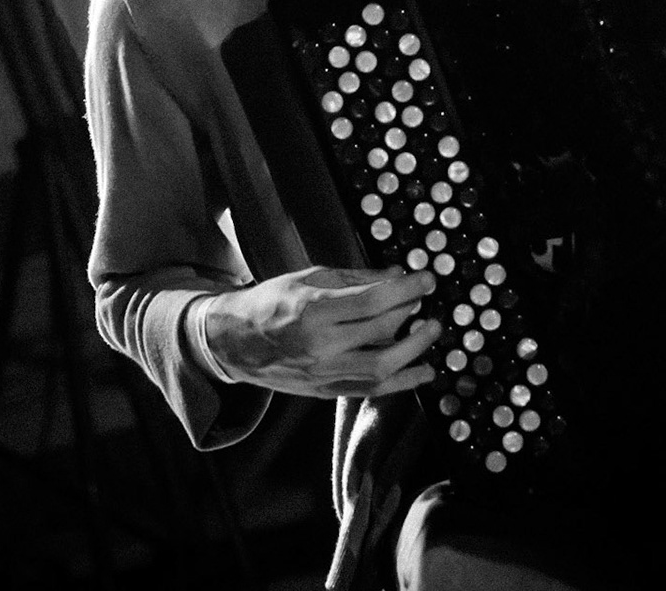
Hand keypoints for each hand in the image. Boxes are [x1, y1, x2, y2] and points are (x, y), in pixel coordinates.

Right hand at [200, 266, 439, 398]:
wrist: (234, 342)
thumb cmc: (270, 303)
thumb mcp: (310, 277)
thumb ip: (356, 278)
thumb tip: (397, 274)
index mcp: (312, 309)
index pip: (372, 300)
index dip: (406, 289)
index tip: (426, 280)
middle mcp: (319, 344)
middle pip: (381, 330)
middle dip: (411, 312)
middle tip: (425, 301)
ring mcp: (323, 372)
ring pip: (381, 366)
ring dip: (414, 349)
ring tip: (431, 331)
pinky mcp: (326, 391)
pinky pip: (371, 390)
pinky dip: (403, 382)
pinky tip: (424, 371)